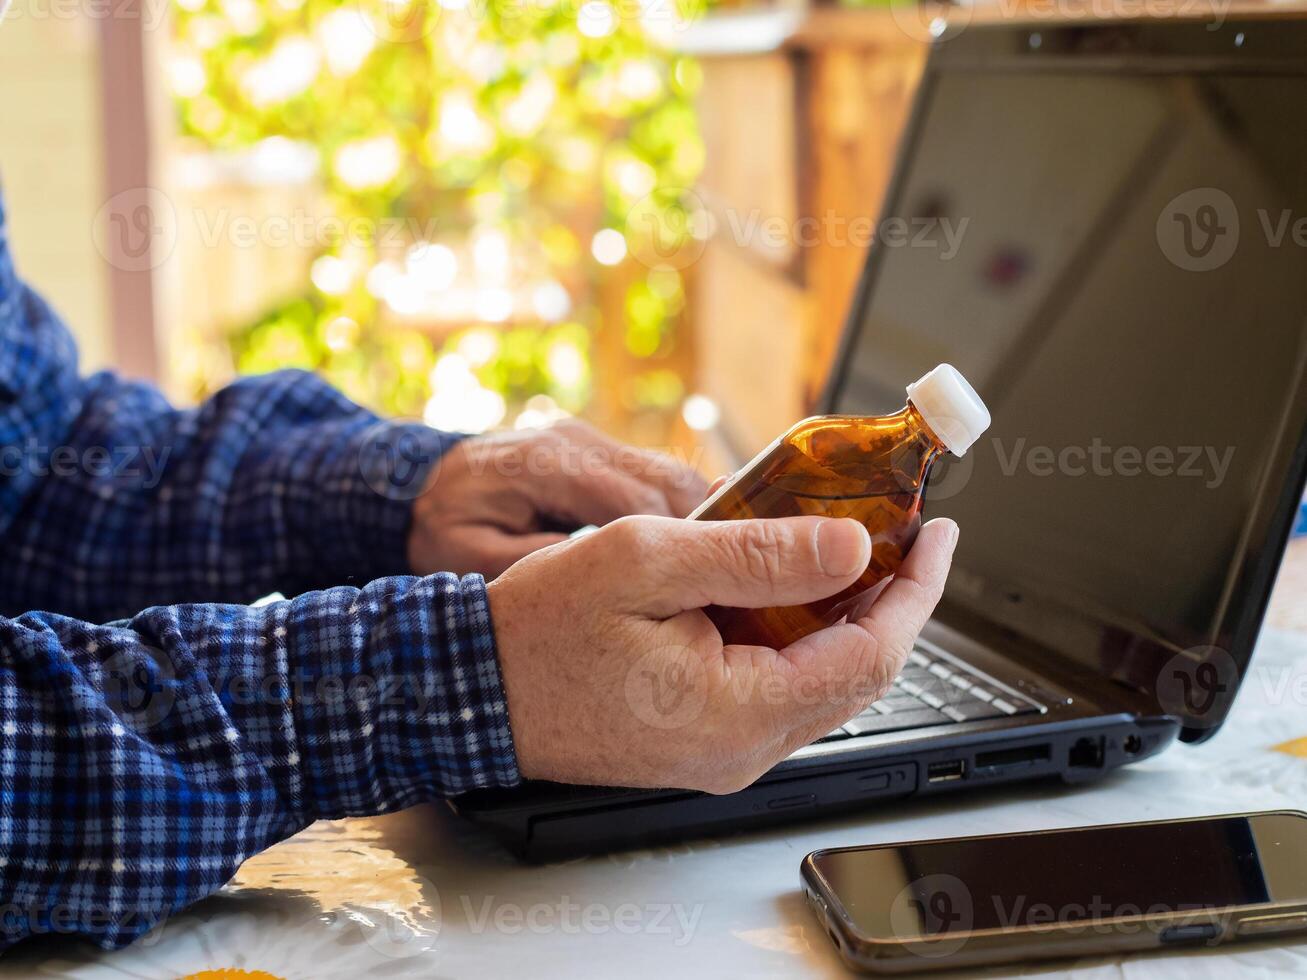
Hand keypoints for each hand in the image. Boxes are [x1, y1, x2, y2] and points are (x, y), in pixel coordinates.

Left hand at [408, 420, 707, 578]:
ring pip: (672, 473)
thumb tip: (603, 575)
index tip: (705, 587)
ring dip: (699, 519)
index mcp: (546, 464)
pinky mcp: (597, 451)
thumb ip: (534, 563)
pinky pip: (655, 477)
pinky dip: (679, 512)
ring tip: (715, 570)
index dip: (679, 544)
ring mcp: (589, 440)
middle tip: (726, 582)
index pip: (636, 502)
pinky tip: (690, 552)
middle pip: (668, 479)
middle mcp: (576, 441)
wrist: (416, 486)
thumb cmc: (441, 529)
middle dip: (705, 529)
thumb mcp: (471, 558)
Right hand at [488, 514, 957, 793]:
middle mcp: (742, 748)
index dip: (915, 590)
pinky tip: (787, 588)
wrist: (473, 689)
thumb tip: (849, 548)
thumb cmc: (539, 628)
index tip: (935, 534)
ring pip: (820, 681)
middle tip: (897, 532)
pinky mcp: (703, 742)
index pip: (872, 655)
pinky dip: (798, 636)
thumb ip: (757, 555)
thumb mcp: (648, 562)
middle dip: (887, 598)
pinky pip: (778, 689)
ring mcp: (722, 752)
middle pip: (856, 673)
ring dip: (842, 615)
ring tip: (845, 548)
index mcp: (738, 712)